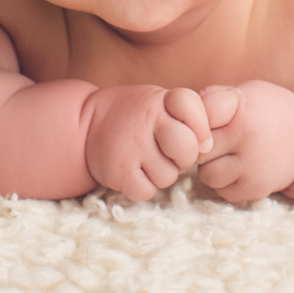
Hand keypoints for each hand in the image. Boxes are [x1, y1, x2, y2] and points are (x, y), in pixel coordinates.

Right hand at [83, 85, 211, 201]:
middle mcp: (144, 120)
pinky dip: (143, 187)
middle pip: (186, 148)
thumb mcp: (160, 102)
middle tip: (168, 153)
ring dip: (162, 174)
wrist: (86, 124)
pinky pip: (147, 192)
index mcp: (159, 100)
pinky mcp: (118, 171)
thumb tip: (207, 148)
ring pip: (168, 176)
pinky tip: (134, 172)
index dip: (199, 125)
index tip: (191, 133)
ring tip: (146, 160)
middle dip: (183, 157)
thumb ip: (189, 116)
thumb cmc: (136, 116)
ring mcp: (130, 146)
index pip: (190, 106)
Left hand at [195, 80, 293, 203]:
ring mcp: (253, 165)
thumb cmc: (262, 109)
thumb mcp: (240, 92)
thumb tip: (181, 124)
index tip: (207, 122)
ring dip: (213, 168)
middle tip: (221, 140)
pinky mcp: (257, 188)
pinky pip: (223, 192)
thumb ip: (210, 100)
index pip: (200, 114)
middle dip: (202, 147)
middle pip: (197, 150)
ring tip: (230, 156)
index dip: (196, 120)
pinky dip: (226, 184)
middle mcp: (247, 135)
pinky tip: (240, 170)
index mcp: (240, 106)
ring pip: (207, 175)